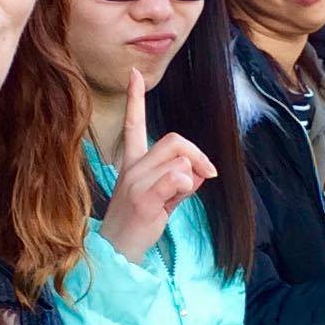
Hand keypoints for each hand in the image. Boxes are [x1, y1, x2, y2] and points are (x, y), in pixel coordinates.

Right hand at [98, 68, 216, 264]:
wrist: (117, 250)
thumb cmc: (139, 223)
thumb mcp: (162, 196)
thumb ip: (180, 179)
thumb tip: (199, 172)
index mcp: (132, 162)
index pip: (134, 124)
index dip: (135, 98)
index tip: (134, 74)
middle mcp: (132, 167)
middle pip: (174, 141)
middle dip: (197, 155)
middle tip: (206, 175)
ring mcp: (136, 181)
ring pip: (181, 162)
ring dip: (191, 180)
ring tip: (176, 202)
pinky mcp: (144, 197)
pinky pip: (177, 179)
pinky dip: (186, 189)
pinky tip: (172, 205)